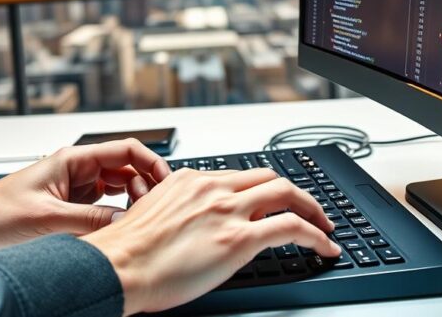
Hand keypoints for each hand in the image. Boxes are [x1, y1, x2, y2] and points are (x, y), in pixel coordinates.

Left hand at [0, 138, 170, 251]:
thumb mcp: (47, 219)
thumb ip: (89, 221)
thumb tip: (124, 223)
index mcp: (72, 160)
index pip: (125, 149)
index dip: (151, 162)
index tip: (166, 181)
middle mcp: (77, 170)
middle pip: (127, 167)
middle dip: (146, 183)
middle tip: (155, 206)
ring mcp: (76, 187)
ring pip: (119, 187)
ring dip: (133, 199)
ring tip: (141, 217)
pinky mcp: (72, 205)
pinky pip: (105, 205)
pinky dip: (119, 213)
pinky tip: (123, 225)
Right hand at [80, 168, 340, 315]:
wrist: (117, 266)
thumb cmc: (126, 251)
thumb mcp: (153, 215)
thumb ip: (180, 212)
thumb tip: (193, 227)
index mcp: (190, 180)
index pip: (240, 176)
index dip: (264, 190)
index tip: (274, 201)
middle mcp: (213, 188)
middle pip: (270, 177)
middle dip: (296, 194)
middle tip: (310, 210)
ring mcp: (228, 210)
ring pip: (287, 194)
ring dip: (313, 210)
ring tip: (325, 228)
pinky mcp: (239, 238)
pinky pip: (292, 228)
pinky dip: (316, 236)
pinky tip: (325, 247)